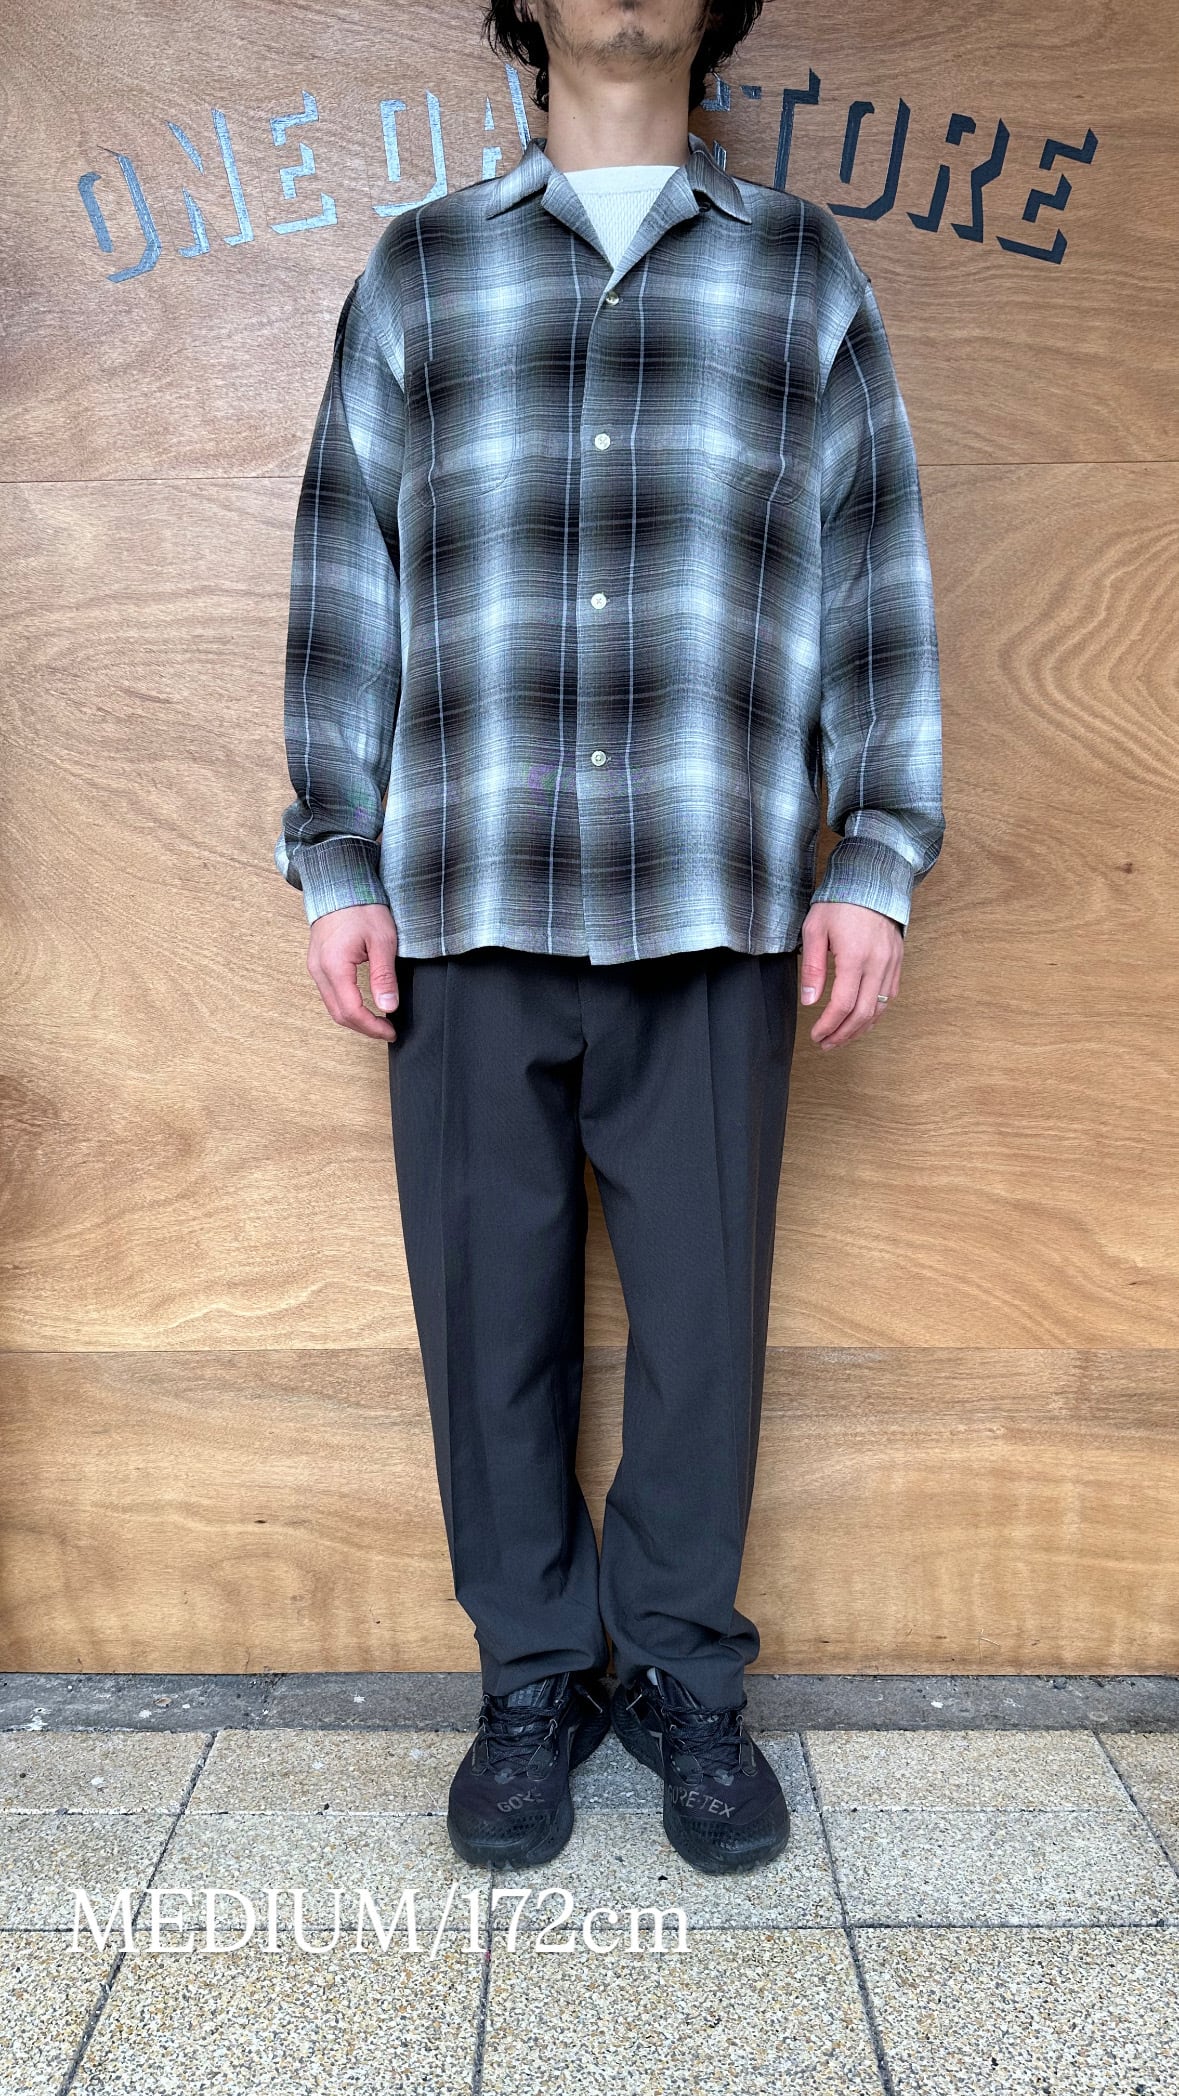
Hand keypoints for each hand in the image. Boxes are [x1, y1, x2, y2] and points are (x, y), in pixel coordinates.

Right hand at [307, 902, 400, 1040]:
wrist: (340, 885)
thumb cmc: (362, 908)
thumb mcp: (382, 941)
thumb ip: (384, 977)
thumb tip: (388, 1007)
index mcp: (334, 966)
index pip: (351, 1011)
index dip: (372, 1026)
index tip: (391, 1030)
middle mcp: (319, 970)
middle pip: (339, 1014)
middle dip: (364, 1027)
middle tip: (387, 1030)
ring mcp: (315, 968)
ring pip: (332, 1006)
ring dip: (355, 1018)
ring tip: (378, 1020)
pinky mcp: (318, 964)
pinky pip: (329, 994)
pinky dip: (347, 1006)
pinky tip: (364, 1005)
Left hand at [799, 901, 902, 1050]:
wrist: (873, 883)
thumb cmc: (840, 903)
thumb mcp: (815, 930)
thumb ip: (813, 968)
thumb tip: (810, 1001)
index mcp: (856, 957)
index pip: (843, 1004)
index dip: (829, 1025)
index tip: (816, 1035)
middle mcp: (878, 964)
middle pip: (863, 1013)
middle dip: (843, 1034)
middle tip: (826, 1044)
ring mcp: (891, 964)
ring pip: (879, 1009)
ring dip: (860, 1029)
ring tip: (841, 1038)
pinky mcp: (898, 963)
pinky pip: (889, 997)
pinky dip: (875, 1014)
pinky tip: (861, 1020)